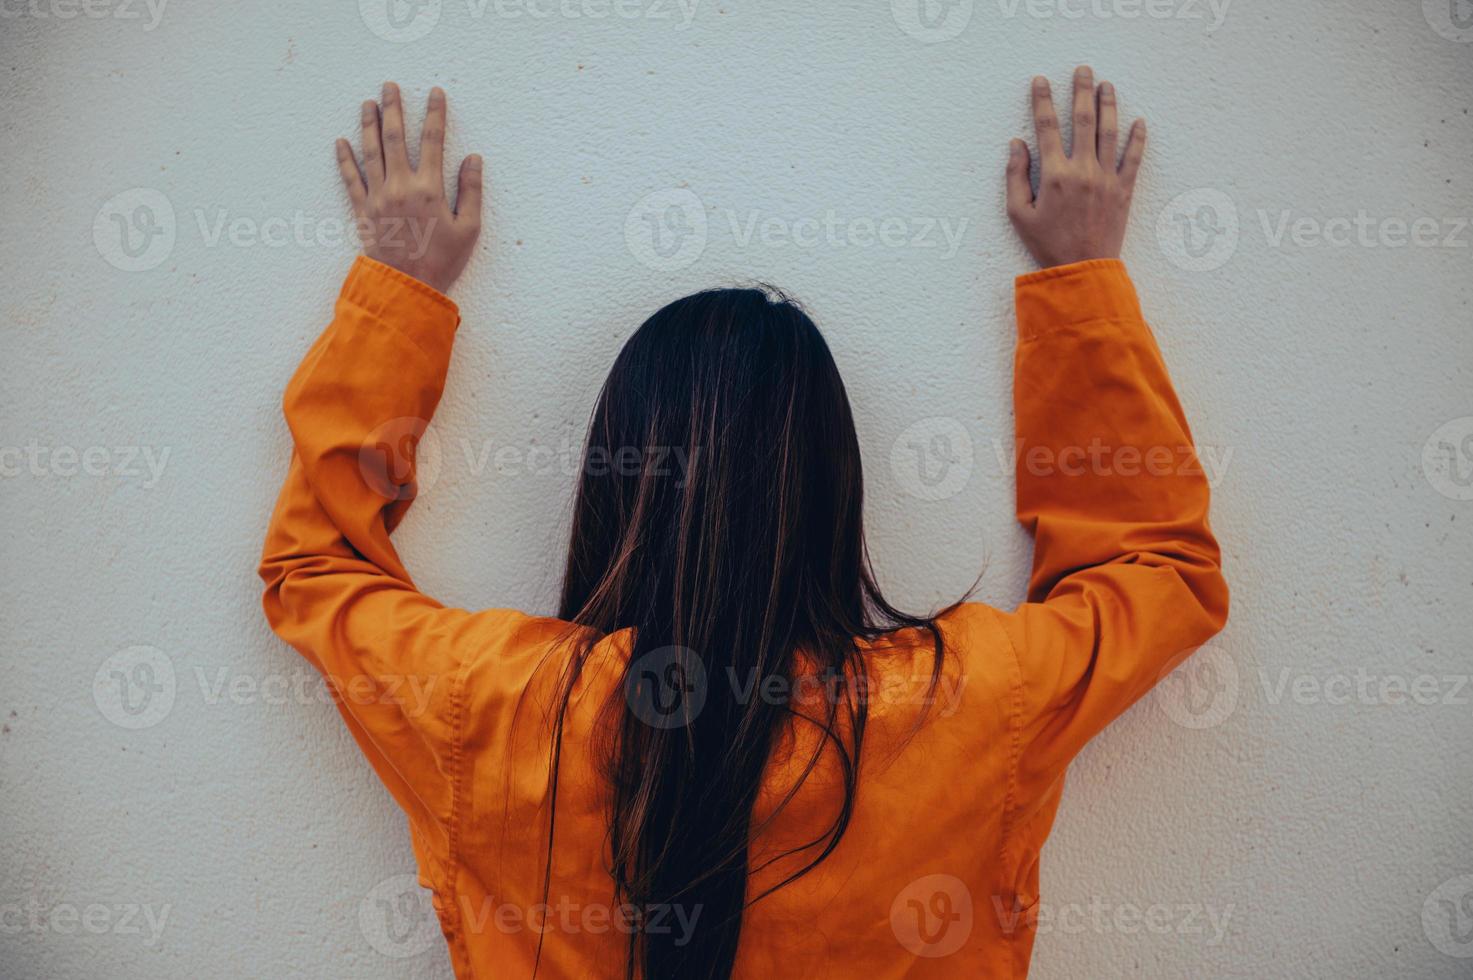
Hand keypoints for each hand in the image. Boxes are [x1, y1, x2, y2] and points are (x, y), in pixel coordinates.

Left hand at [337, 82, 481, 293]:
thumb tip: (473, 159)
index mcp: (429, 189)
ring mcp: (379, 197)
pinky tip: (341, 142)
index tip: (435, 93)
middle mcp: (401, 186)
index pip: (433, 141)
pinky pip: (351, 179)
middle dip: (394, 109)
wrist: (408, 289)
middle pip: (396, 138)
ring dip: (368, 125)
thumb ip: (471, 191)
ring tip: (368, 104)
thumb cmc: (443, 262)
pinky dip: (345, 159)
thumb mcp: (469, 229)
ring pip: (371, 152)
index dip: (435, 114)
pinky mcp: (363, 211)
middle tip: (390, 87)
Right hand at [1006, 66, 1145, 268]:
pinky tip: (1139, 121)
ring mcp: (1106, 179)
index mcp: (1054, 175)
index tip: (1040, 81)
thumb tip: (1017, 144)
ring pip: (1110, 132)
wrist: (1082, 271)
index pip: (1046, 127)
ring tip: (1107, 85)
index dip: (1043, 101)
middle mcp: (1083, 171)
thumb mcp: (1018, 214)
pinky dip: (1138, 138)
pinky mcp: (1124, 191)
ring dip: (1109, 105)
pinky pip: (1133, 158)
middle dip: (1082, 91)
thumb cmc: (1047, 245)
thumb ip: (1015, 176)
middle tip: (1082, 70)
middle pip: (1083, 120)